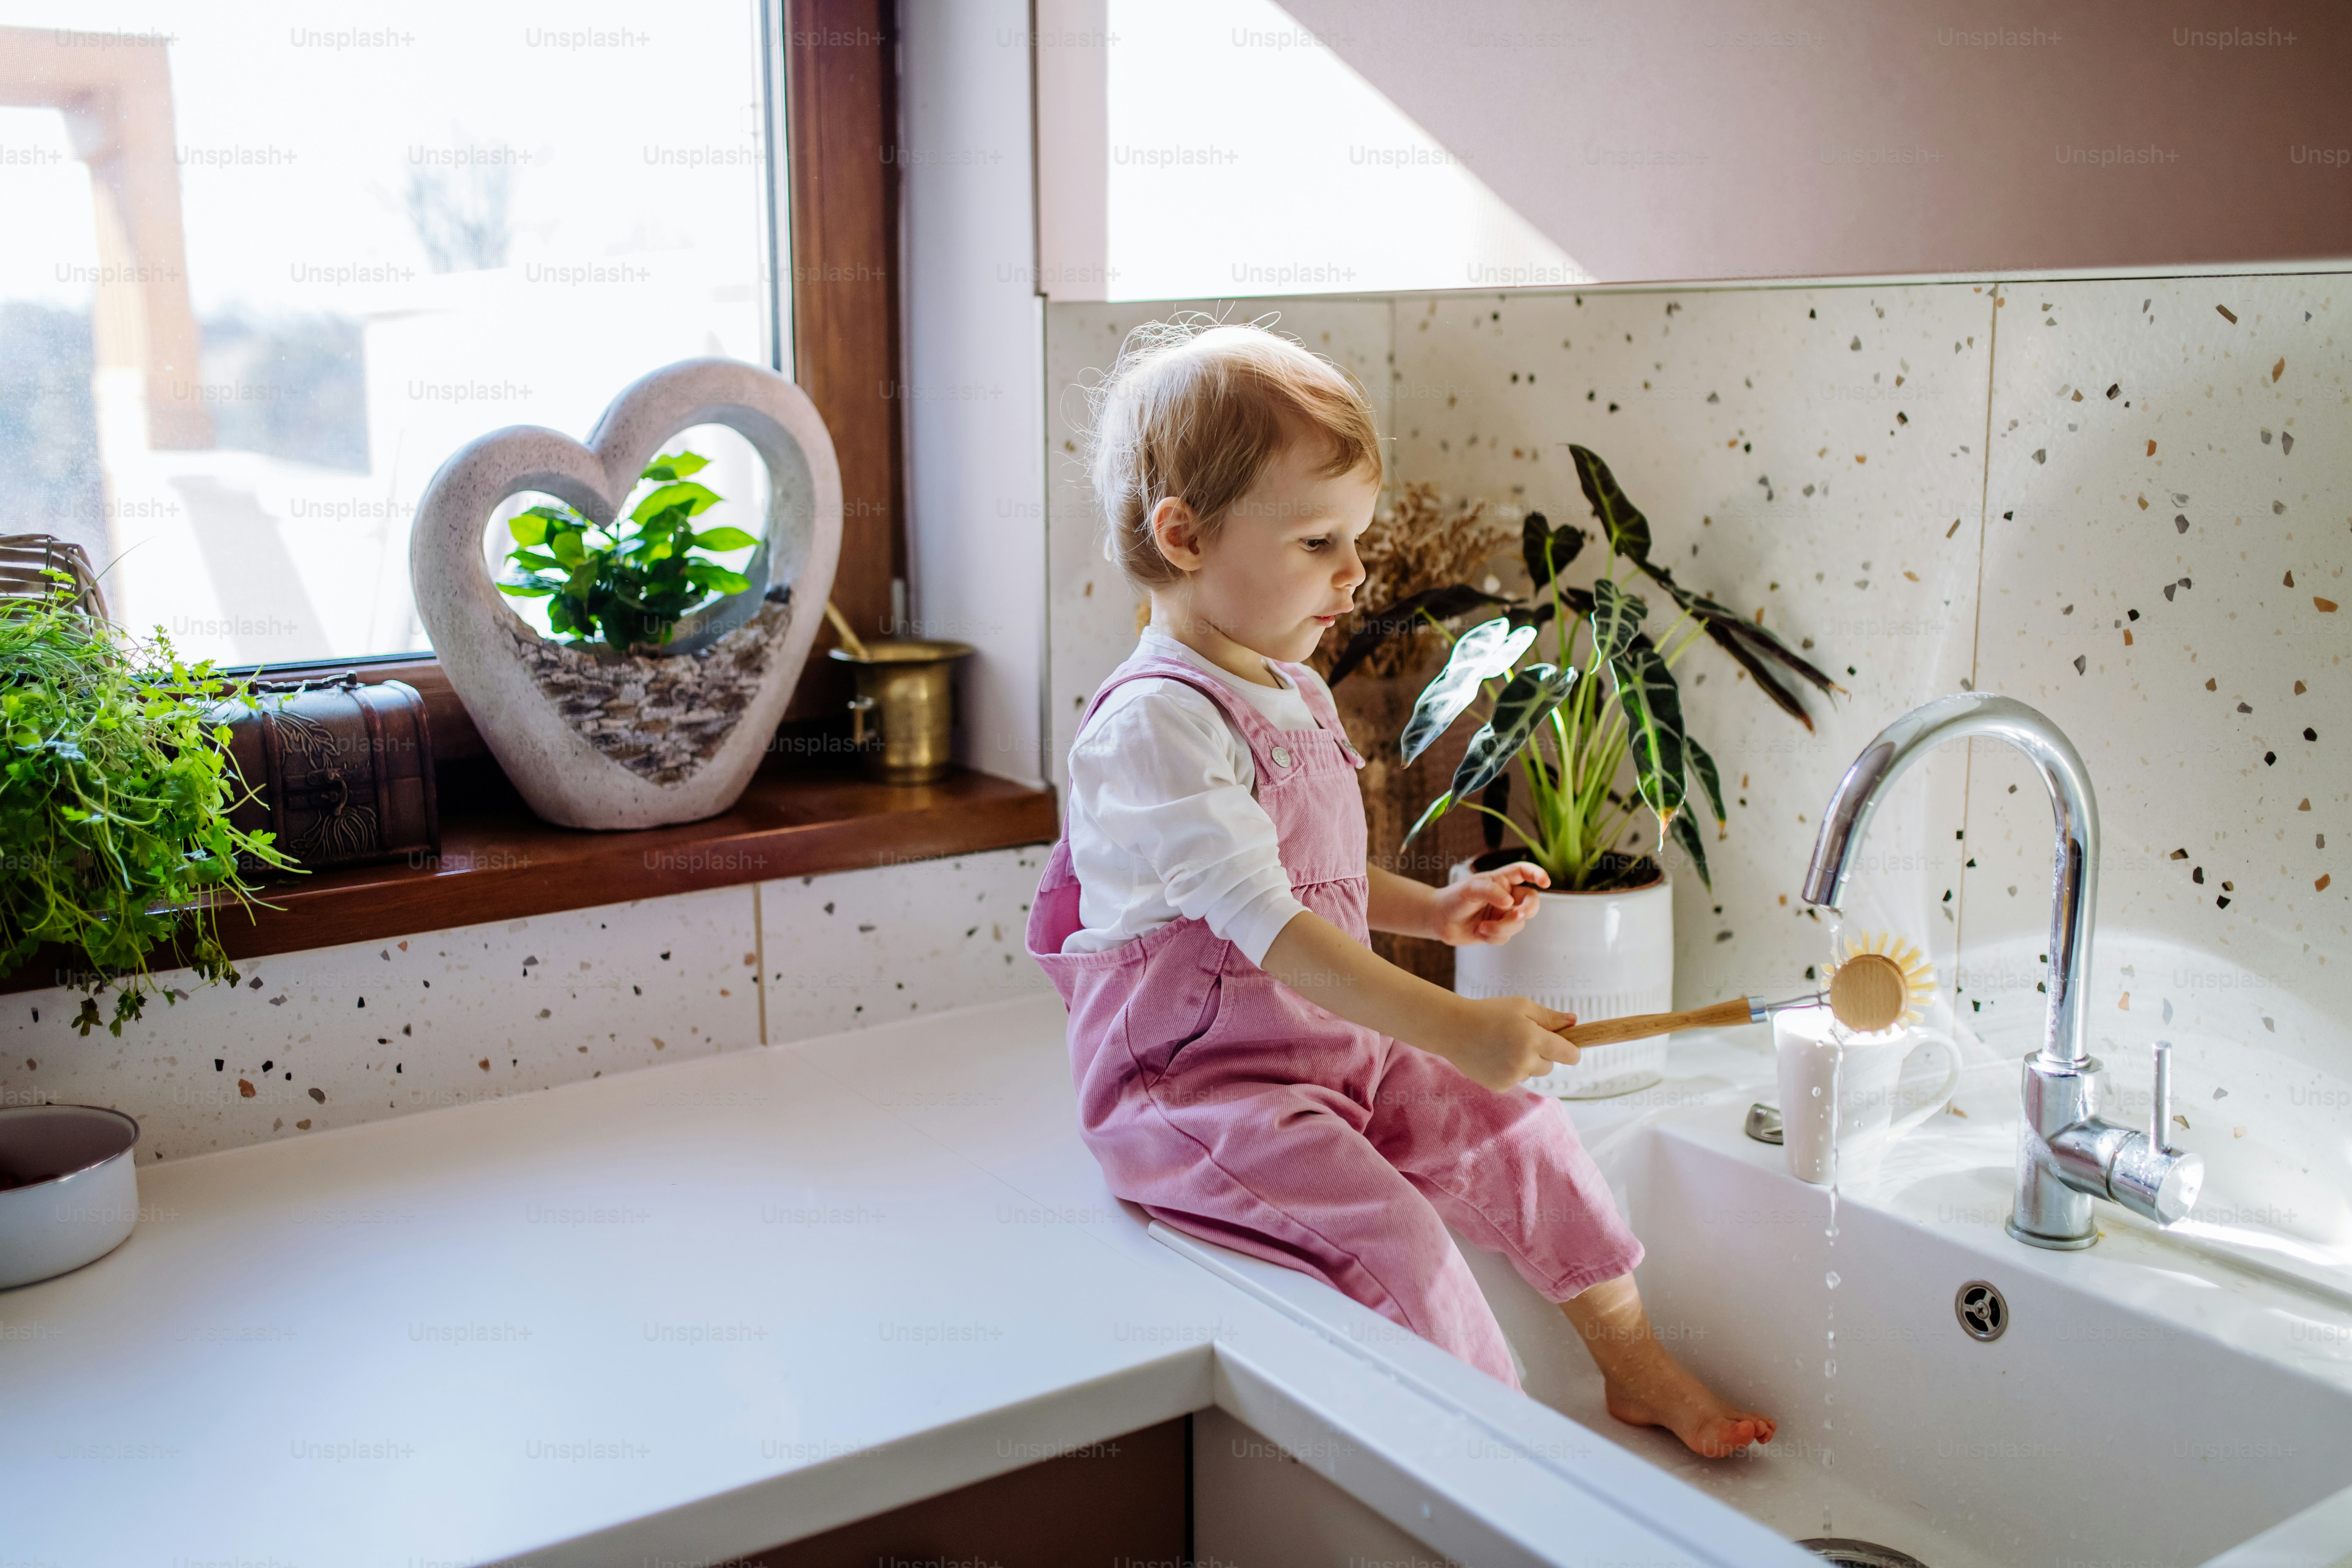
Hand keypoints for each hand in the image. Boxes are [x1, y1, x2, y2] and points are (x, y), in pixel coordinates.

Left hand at [1433, 862, 1548, 945]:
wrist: (1440, 920)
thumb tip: (1510, 903)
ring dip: (1501, 927)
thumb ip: (1490, 891)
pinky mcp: (1499, 930)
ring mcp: (1504, 914)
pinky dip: (1493, 936)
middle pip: (1532, 901)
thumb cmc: (1454, 898)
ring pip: (1518, 923)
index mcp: (1501, 880)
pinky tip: (1479, 932)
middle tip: (1518, 915)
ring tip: (1481, 927)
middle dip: (1528, 909)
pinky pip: (1507, 936)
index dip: (1537, 874)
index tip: (1546, 882)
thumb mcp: (1469, 889)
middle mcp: (1507, 896)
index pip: (1524, 872)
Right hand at [1444, 994, 1580, 1091]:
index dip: (1572, 1051)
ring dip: (1525, 1063)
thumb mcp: (1521, 1006)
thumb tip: (1575, 1022)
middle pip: (1550, 1065)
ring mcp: (1511, 1077)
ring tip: (1503, 1046)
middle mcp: (1525, 1061)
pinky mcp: (1500, 1086)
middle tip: (1521, 1038)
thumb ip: (1550, 1017)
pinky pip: (1515, 1080)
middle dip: (1542, 1053)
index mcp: (1534, 1039)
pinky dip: (1509, 1071)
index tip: (1568, 1048)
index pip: (1569, 1055)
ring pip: (1531, 1073)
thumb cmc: (1488, 1012)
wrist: (1453, 1029)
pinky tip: (1494, 1057)